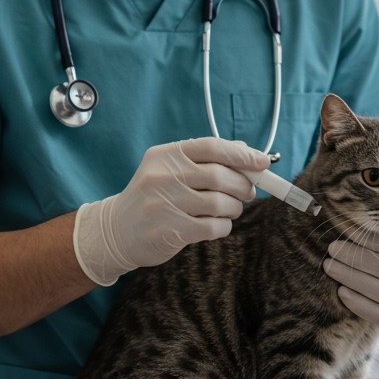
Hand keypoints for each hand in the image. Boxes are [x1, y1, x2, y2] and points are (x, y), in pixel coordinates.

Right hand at [74, 138, 269, 285]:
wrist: (115, 231)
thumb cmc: (153, 198)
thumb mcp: (168, 170)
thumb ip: (203, 160)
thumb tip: (245, 151)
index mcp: (165, 155)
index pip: (212, 147)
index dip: (242, 154)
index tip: (263, 162)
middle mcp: (162, 176)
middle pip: (220, 176)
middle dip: (243, 185)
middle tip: (248, 192)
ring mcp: (164, 204)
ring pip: (220, 203)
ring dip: (235, 208)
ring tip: (231, 209)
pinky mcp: (168, 230)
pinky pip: (213, 226)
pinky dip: (224, 226)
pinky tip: (218, 225)